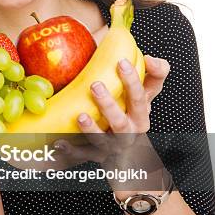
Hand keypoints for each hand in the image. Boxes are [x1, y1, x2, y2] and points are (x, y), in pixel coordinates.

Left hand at [52, 54, 170, 165]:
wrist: (129, 150)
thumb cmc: (133, 112)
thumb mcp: (147, 93)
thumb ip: (155, 73)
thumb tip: (148, 58)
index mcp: (141, 114)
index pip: (140, 97)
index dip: (133, 81)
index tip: (121, 62)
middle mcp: (129, 132)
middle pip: (121, 122)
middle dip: (109, 105)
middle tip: (95, 86)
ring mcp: (112, 146)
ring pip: (102, 141)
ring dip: (91, 130)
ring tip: (81, 116)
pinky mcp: (97, 156)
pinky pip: (82, 155)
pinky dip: (71, 151)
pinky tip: (59, 143)